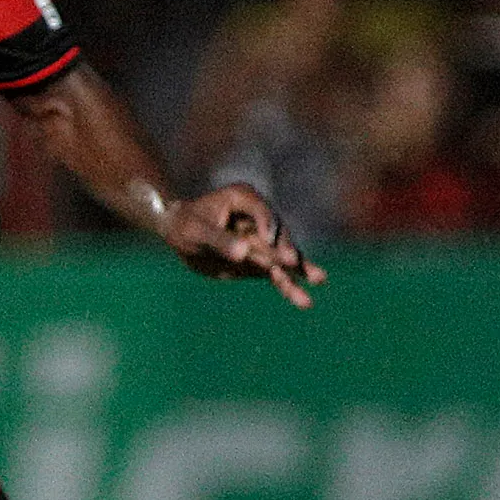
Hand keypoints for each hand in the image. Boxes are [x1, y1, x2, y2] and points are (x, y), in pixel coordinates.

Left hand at [162, 183, 324, 308]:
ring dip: (299, 270)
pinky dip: (288, 286)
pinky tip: (304, 300)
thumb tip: (243, 253)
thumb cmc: (184, 226)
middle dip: (286, 249)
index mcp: (243, 199)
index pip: (262, 212)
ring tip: (320, 279)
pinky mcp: (261, 261)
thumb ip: (219, 240)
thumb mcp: (196, 232)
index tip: (268, 242)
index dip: (267, 226)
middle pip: (277, 235)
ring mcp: (262, 240)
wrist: (179, 237)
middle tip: (292, 262)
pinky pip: (277, 274)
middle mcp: (259, 218)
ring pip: (282, 257)